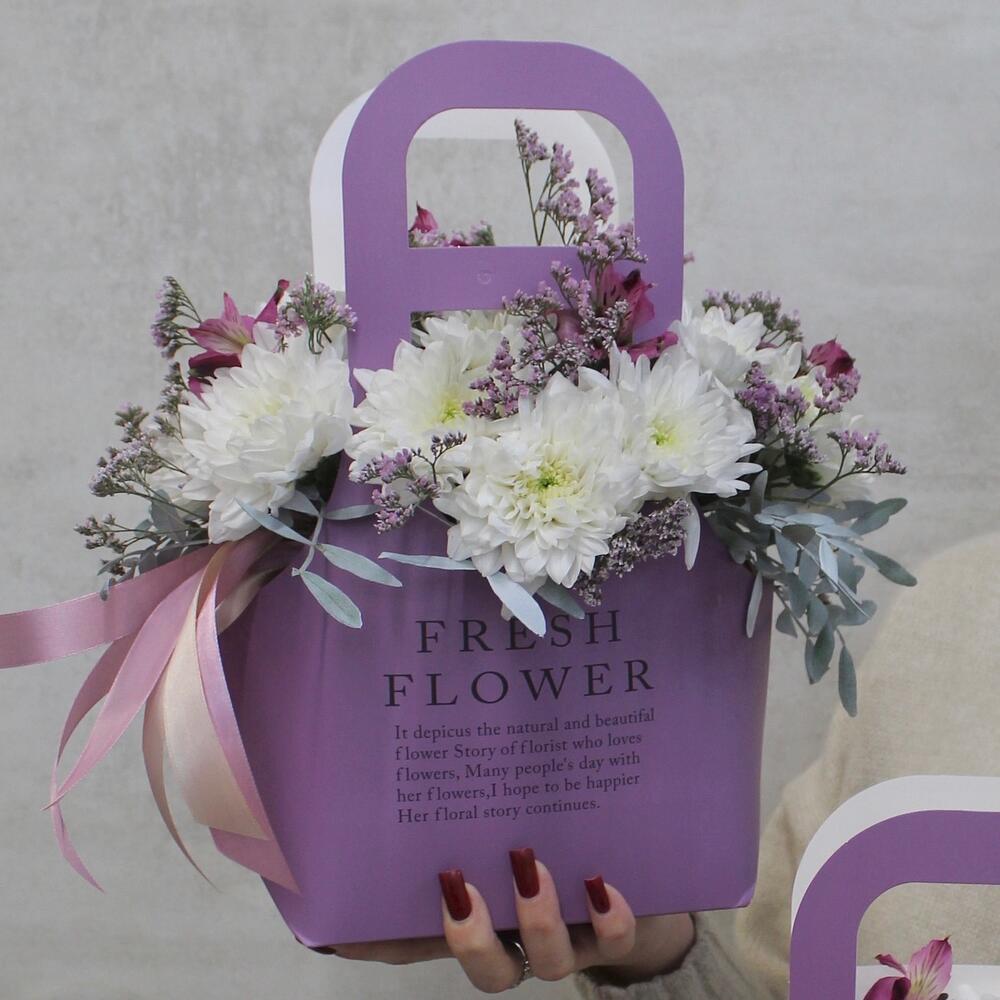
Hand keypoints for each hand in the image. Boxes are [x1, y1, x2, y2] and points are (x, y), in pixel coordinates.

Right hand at [302, 848, 695, 993]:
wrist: (636, 873)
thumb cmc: (552, 843)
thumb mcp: (495, 833)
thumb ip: (451, 827)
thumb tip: (382, 835)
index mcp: (483, 921)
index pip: (424, 943)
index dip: (387, 944)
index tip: (349, 929)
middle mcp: (521, 940)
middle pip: (488, 970)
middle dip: (470, 938)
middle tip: (458, 885)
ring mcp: (568, 940)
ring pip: (547, 960)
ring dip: (536, 917)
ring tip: (529, 864)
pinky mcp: (616, 929)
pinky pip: (613, 939)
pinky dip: (606, 916)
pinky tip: (598, 881)